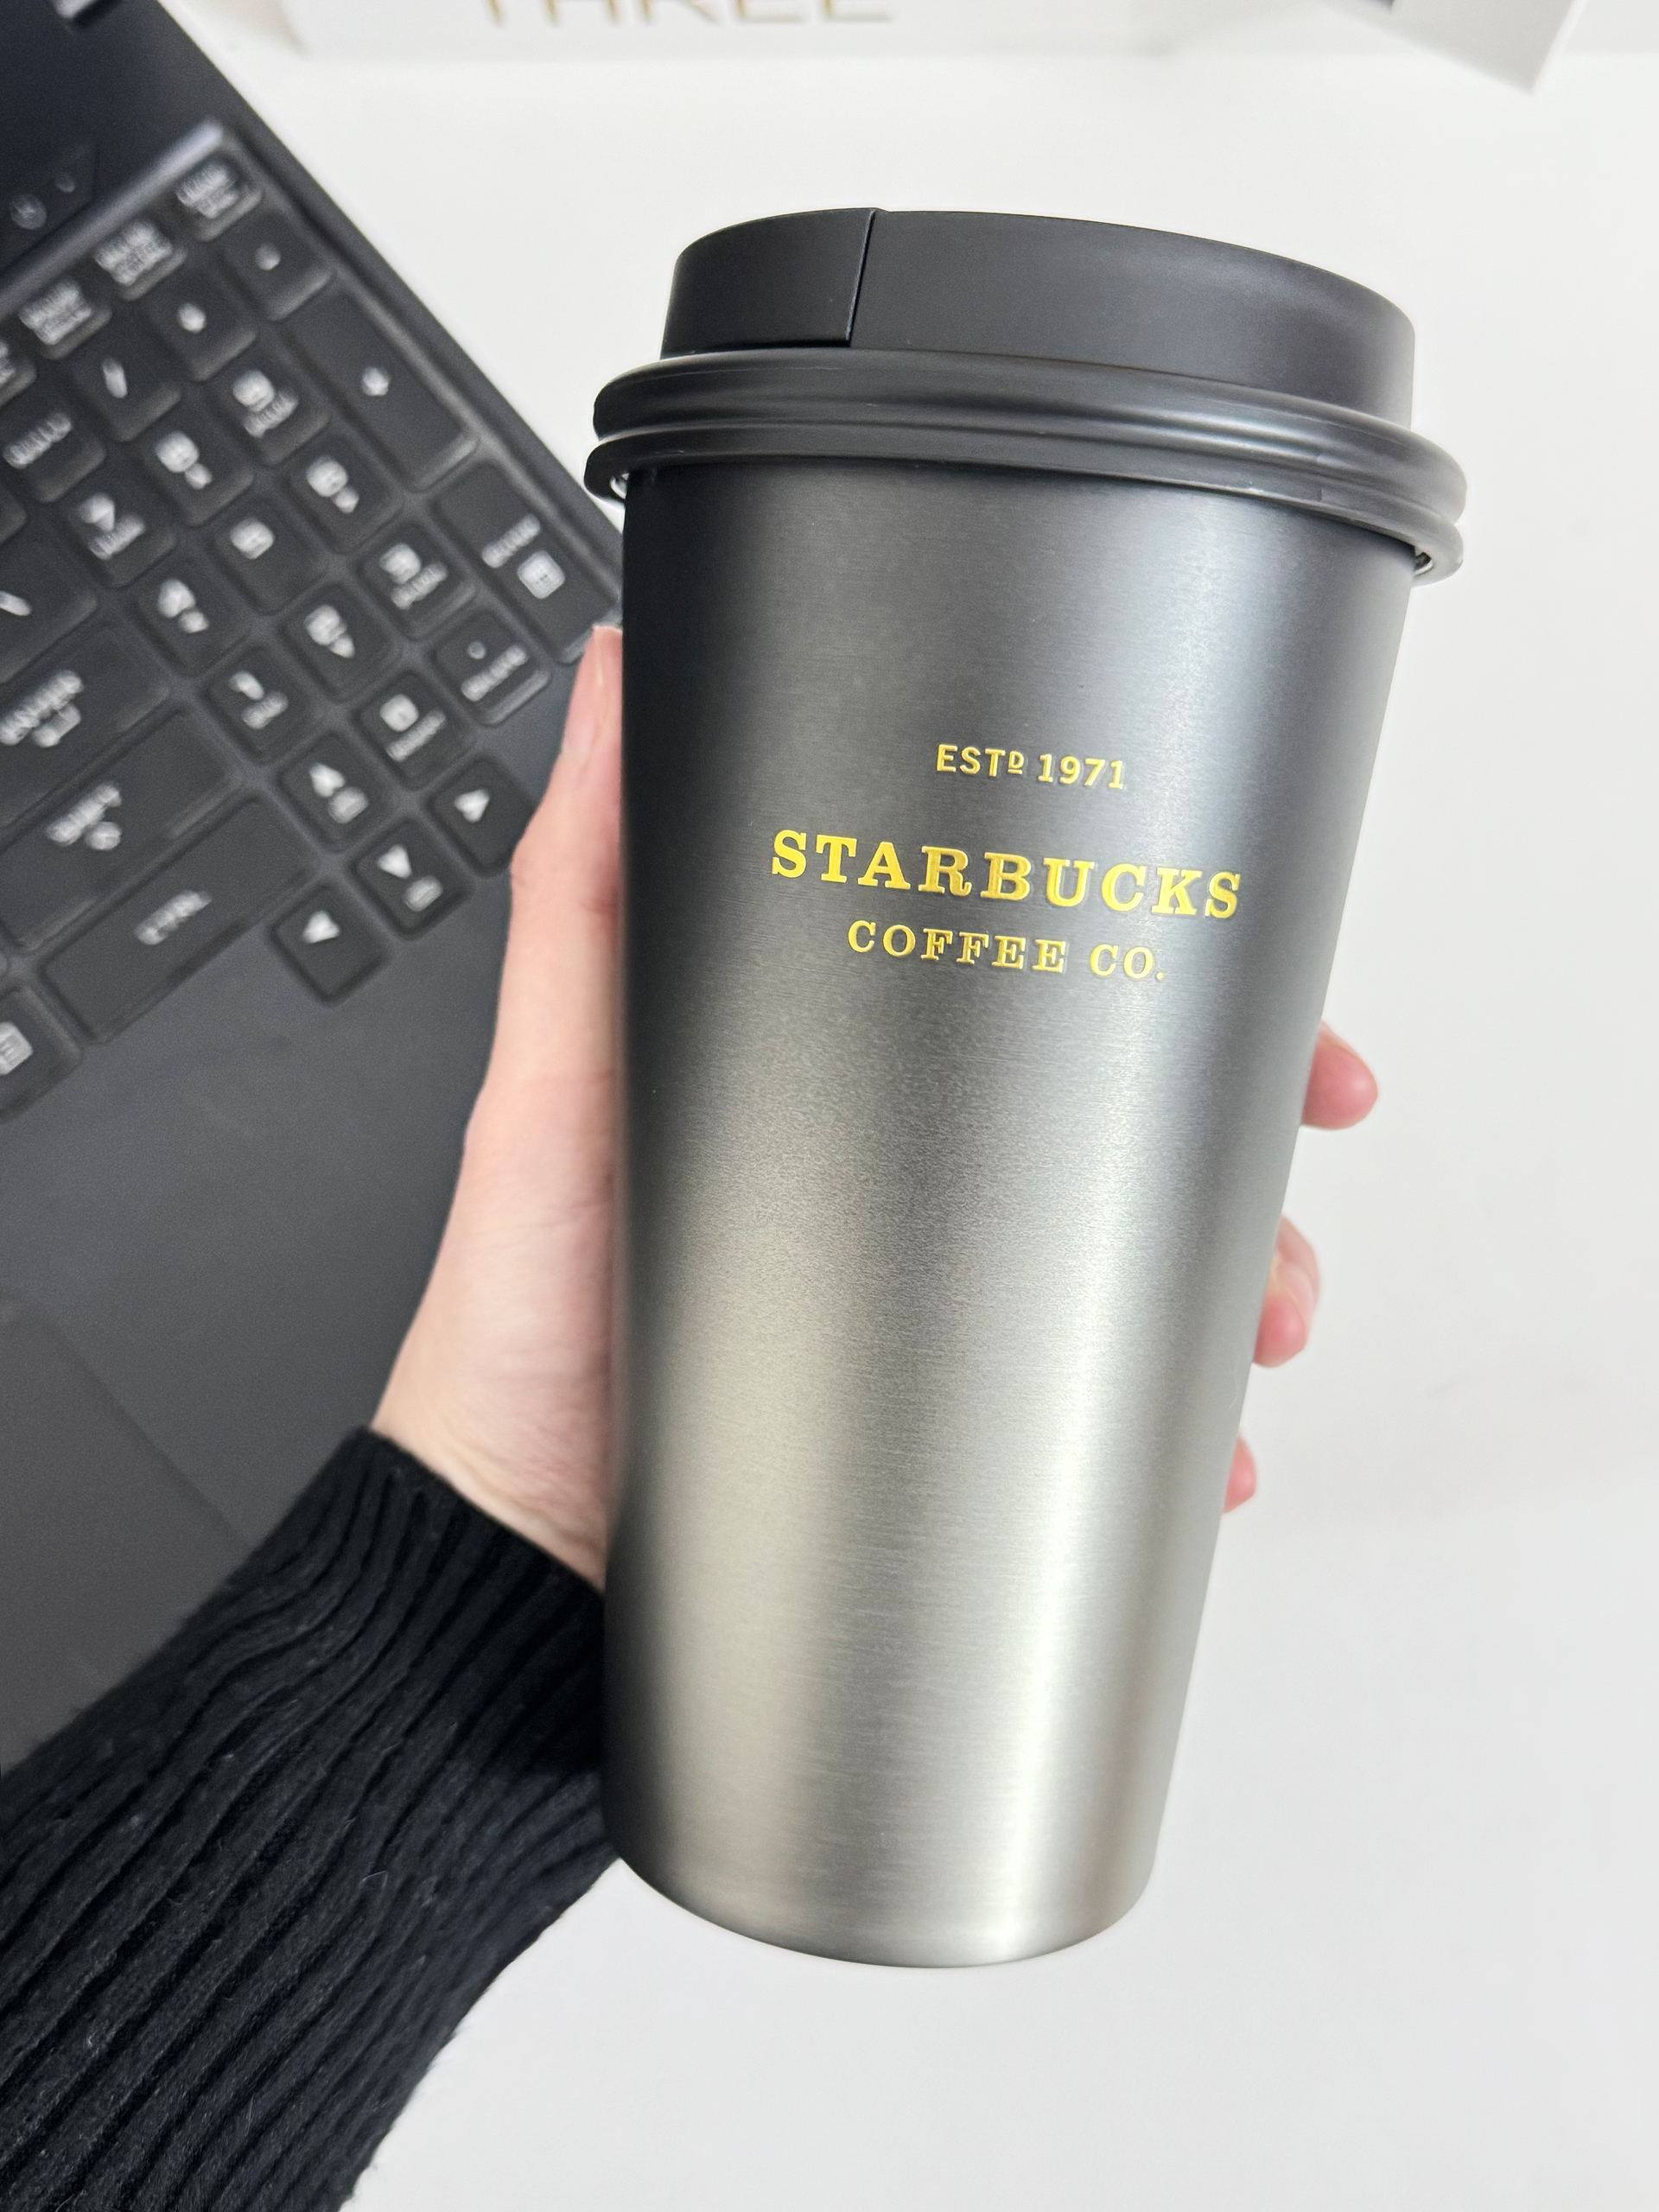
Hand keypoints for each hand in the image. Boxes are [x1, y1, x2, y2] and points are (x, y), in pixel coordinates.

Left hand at [375, 627, 1377, 1575]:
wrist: (517, 1549)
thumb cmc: (521, 1317)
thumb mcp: (551, 1082)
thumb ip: (583, 889)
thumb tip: (619, 688)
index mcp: (834, 1076)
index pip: (1027, 984)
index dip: (1162, 966)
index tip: (1257, 973)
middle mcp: (897, 1179)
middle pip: (1116, 1126)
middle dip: (1236, 1151)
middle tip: (1275, 1197)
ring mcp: (929, 1298)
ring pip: (1135, 1266)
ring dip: (1232, 1285)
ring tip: (1256, 1327)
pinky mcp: (943, 1415)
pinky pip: (1093, 1403)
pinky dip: (1174, 1421)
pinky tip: (1204, 1442)